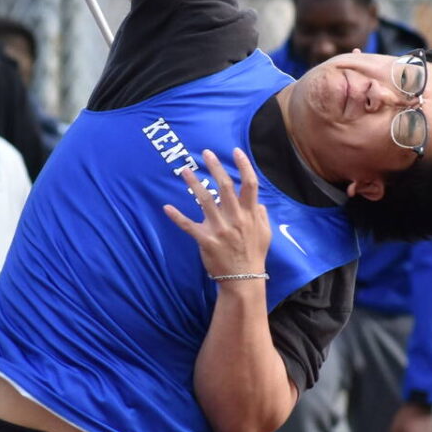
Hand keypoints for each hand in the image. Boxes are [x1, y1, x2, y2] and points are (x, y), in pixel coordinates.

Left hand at [161, 148, 271, 280]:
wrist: (243, 279)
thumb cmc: (254, 255)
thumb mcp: (265, 234)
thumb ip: (260, 215)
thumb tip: (257, 202)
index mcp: (249, 215)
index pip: (250, 184)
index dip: (243, 166)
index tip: (236, 152)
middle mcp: (235, 219)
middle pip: (225, 187)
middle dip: (215, 168)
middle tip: (206, 153)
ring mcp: (220, 229)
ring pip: (205, 201)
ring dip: (194, 183)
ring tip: (185, 170)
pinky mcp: (205, 240)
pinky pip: (188, 226)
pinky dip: (177, 216)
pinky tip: (166, 207)